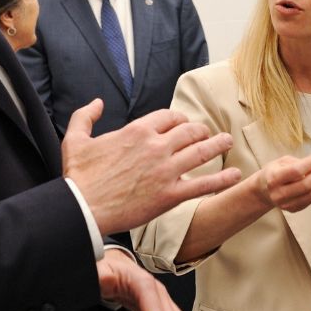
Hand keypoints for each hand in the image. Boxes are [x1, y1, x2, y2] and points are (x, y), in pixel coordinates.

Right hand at [62, 100, 241, 234]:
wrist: (82, 208)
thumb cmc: (78, 177)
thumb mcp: (75, 139)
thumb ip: (86, 116)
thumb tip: (97, 103)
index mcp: (137, 131)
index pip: (169, 117)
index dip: (179, 119)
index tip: (183, 124)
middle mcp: (156, 147)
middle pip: (190, 131)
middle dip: (201, 130)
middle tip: (208, 133)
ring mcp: (166, 171)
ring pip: (201, 152)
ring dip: (218, 144)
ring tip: (228, 141)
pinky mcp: (170, 195)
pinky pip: (203, 184)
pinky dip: (222, 179)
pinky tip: (235, 175)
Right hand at [255, 154, 310, 211]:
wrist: (263, 191)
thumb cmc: (274, 172)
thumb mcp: (281, 162)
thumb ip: (299, 162)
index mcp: (273, 178)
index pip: (295, 171)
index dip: (310, 163)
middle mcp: (278, 194)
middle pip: (305, 185)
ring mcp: (285, 204)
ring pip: (310, 195)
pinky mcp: (292, 209)